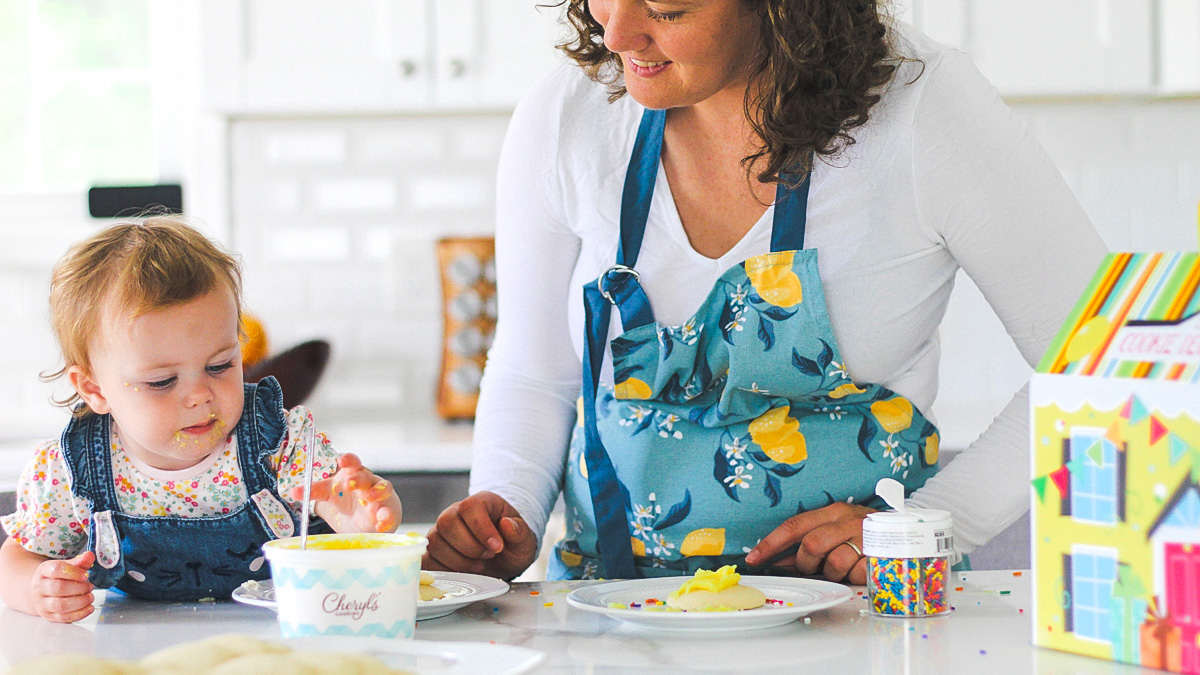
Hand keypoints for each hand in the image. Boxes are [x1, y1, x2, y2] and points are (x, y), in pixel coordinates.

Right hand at [32, 552, 95, 622]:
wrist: (40, 592)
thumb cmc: (57, 577)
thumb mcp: (66, 566)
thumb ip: (79, 562)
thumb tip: (90, 555)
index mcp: (43, 571)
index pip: (56, 569)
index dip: (73, 572)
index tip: (86, 575)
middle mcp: (40, 588)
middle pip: (58, 588)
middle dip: (79, 588)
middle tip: (90, 586)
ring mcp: (42, 603)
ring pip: (60, 605)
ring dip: (80, 601)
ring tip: (91, 596)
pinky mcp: (49, 616)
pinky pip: (63, 618)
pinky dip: (79, 614)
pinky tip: (89, 607)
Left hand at [291, 453, 401, 532]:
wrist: (369, 516)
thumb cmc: (349, 498)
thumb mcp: (330, 493)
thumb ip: (313, 491)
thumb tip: (293, 492)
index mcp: (353, 474)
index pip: (353, 463)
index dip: (349, 460)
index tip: (342, 461)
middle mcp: (368, 483)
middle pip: (366, 476)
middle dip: (359, 478)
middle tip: (349, 484)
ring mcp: (380, 497)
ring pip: (383, 489)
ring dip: (376, 492)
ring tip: (368, 498)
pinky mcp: (387, 512)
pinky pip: (389, 513)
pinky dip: (386, 517)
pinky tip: (380, 523)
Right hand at [423, 491, 537, 579]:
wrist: (504, 558)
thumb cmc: (513, 544)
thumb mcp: (525, 540)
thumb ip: (520, 532)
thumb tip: (507, 524)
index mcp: (481, 502)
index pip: (470, 507)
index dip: (481, 528)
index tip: (497, 547)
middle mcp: (456, 513)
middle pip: (447, 523)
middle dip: (469, 547)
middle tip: (487, 556)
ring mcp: (442, 531)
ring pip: (435, 542)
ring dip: (458, 561)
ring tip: (478, 566)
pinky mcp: (434, 551)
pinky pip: (427, 559)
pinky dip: (444, 570)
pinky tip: (462, 573)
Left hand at [743, 502, 875, 583]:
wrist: (907, 533)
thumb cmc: (863, 534)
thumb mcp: (835, 531)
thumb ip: (807, 544)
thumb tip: (776, 561)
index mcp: (832, 511)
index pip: (794, 525)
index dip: (771, 543)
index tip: (753, 558)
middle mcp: (848, 520)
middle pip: (811, 545)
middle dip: (806, 563)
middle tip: (814, 567)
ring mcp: (865, 537)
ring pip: (833, 563)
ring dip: (833, 572)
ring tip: (842, 567)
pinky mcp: (881, 555)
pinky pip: (856, 574)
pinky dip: (853, 577)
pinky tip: (860, 569)